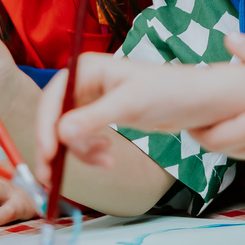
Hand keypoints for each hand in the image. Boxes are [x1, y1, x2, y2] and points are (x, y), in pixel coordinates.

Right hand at [37, 51, 244, 175]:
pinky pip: (83, 137)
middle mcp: (86, 80)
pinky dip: (90, 152)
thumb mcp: (130, 105)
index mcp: (87, 68)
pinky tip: (107, 159)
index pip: (52, 98)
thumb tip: (60, 133)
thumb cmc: (170, 93)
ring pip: (68, 131)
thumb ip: (93, 119)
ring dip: (79, 152)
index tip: (47, 155)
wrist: (199, 102)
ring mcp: (93, 98)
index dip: (45, 127)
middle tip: (52, 177)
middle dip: (55, 147)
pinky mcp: (103, 114)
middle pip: (54, 116)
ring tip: (105, 161)